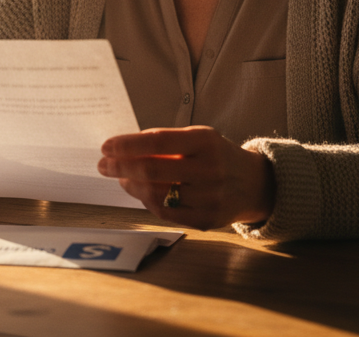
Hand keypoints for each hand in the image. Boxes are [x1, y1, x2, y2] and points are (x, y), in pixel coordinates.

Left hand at [98, 126, 274, 229]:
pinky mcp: (206, 220)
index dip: (127, 145)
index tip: (107, 146)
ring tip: (121, 177)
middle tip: (104, 164)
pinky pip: (165, 212)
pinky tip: (139, 191)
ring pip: (156, 194)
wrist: (254, 184)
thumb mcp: (198, 138)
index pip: (157, 142)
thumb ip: (165, 142)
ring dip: (131, 185)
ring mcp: (209, 198)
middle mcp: (210, 170)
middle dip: (121, 167)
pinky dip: (146, 200)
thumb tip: (123, 148)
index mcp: (206, 141)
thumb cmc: (217, 155)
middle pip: (152, 170)